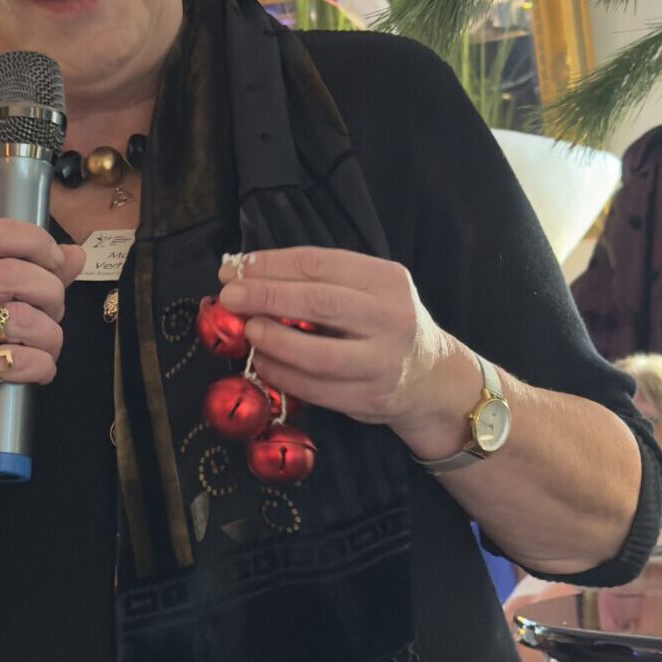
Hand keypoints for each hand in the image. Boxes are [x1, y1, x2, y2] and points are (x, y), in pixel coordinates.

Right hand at [0, 218, 85, 494]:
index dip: (35, 242)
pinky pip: (22, 359)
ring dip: (51, 337)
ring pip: (23, 318)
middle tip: (54, 315)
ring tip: (46, 348)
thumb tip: (75, 254)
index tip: (56, 263)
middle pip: (14, 274)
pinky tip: (37, 371)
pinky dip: (43, 367)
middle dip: (51, 295)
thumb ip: (36, 276)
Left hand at [216, 246, 476, 452]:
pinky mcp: (370, 397)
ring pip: (317, 353)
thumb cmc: (383, 325)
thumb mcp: (366, 290)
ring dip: (273, 341)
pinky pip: (316, 389)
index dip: (271, 264)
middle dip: (265, 297)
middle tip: (229, 296)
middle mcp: (391, 318)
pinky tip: (263, 363)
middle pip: (318, 303)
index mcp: (386, 279)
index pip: (319, 264)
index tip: (235, 268)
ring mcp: (383, 361)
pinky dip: (282, 376)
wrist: (432, 377)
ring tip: (247, 331)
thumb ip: (316, 281)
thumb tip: (245, 273)